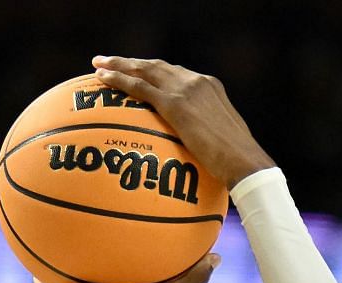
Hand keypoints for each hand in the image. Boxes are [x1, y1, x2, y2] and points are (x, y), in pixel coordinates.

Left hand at [91, 56, 275, 189]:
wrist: (244, 161)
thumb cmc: (235, 162)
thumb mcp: (220, 141)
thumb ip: (204, 135)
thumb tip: (193, 150)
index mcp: (209, 86)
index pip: (174, 73)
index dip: (152, 71)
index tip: (136, 71)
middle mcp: (198, 81)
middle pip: (156, 66)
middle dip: (131, 62)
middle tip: (107, 60)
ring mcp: (187, 90)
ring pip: (145, 71)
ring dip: (119, 65)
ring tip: (98, 64)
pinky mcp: (176, 104)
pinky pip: (141, 88)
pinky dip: (120, 81)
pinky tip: (102, 80)